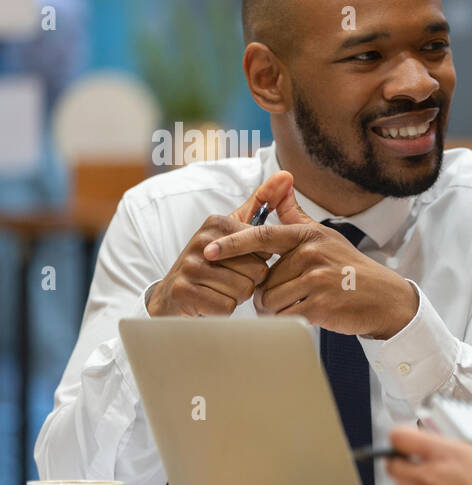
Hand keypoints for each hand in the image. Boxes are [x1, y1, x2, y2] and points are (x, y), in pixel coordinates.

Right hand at [146, 171, 293, 317]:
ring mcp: (189, 267)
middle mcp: (201, 241)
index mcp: (216, 224)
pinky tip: (210, 302)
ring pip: (244, 291)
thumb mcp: (236, 230)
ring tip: (220, 289)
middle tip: (230, 278)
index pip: (263, 247)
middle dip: (250, 281)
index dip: (261, 260)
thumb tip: (287, 175)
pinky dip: (223, 309)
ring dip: (237, 296)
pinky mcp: (184, 292)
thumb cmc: (213, 262)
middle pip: (257, 271)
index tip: (246, 260)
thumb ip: (262, 203)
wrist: (172, 295)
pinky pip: (227, 307)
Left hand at [201, 182, 417, 338]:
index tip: (210, 250)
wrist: (385, 298)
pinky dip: (289, 319)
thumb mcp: (325, 236)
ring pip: (270, 300)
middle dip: (267, 292)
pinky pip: (284, 316)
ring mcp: (317, 280)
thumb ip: (296, 215)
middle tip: (292, 293)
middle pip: (263, 279)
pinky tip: (308, 313)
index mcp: (308, 236)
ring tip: (300, 303)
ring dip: (276, 308)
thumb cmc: (351, 267)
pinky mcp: (320, 306)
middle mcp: (312, 254)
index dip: (233, 243)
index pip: (263, 235)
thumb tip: (281, 183)